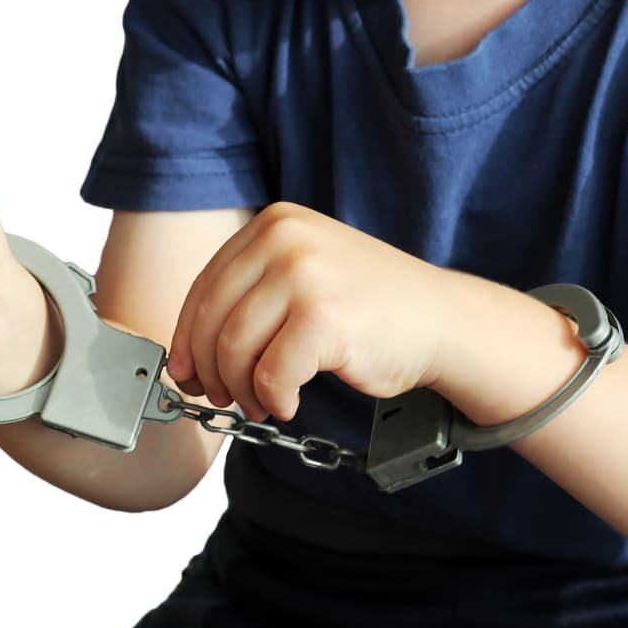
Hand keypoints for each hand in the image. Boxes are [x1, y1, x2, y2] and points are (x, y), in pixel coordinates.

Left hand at [167, 202, 452, 420]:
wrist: (444, 321)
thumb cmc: (369, 309)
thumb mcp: (302, 277)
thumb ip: (248, 300)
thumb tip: (184, 359)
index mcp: (274, 223)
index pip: (205, 286)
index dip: (188, 338)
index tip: (187, 373)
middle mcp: (285, 238)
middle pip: (212, 320)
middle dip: (210, 370)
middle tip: (223, 398)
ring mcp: (305, 275)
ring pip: (234, 349)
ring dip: (242, 389)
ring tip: (261, 403)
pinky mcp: (323, 318)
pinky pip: (271, 375)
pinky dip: (274, 399)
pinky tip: (289, 404)